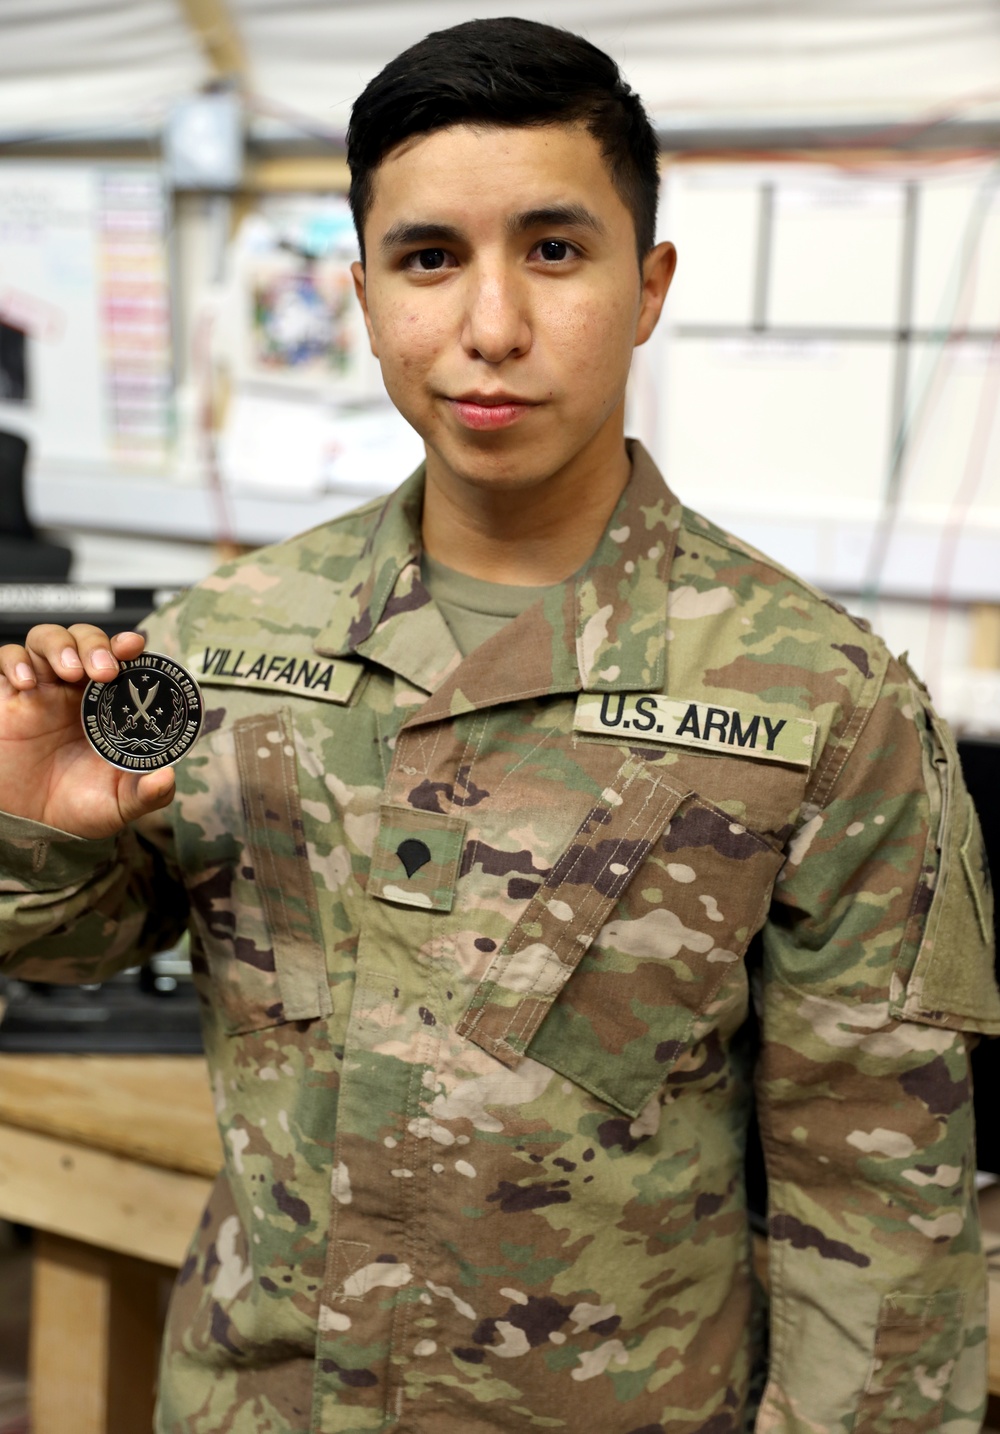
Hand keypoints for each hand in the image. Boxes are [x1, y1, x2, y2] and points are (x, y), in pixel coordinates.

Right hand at [0, 626, 174, 837]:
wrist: (32, 828)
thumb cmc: (78, 808)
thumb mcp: (118, 804)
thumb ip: (146, 793)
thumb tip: (168, 778)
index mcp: (107, 705)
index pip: (118, 659)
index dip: (126, 646)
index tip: (134, 646)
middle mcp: (73, 690)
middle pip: (83, 639)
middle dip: (95, 643)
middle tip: (104, 670)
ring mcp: (39, 690)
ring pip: (46, 639)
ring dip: (60, 645)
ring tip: (70, 670)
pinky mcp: (5, 697)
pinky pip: (6, 659)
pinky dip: (15, 661)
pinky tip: (27, 683)